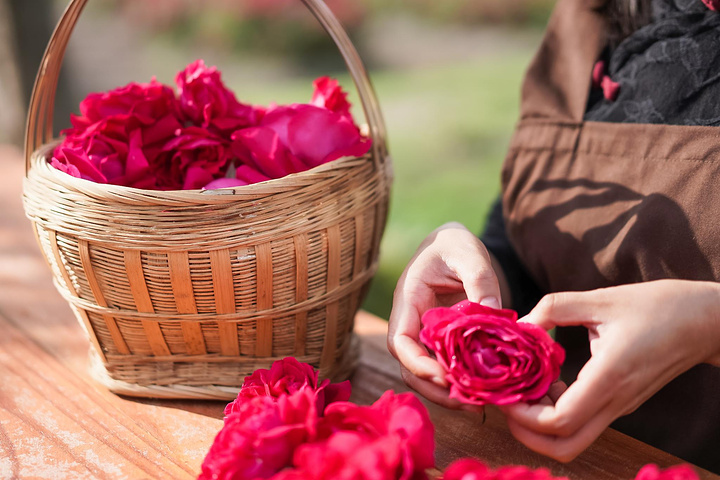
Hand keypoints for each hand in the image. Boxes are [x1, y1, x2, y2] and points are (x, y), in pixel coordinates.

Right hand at [387, 222, 505, 409]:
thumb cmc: (455, 245)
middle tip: (467, 402)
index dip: (418, 364)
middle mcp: (410, 320)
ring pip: (422, 372)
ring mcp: (422, 332)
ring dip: (444, 391)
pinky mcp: (437, 339)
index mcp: (408, 299)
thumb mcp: (470, 254)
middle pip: (408, 366)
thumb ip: (481, 280)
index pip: (400, 341)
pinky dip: (456, 381)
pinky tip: (480, 390)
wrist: (452, 243)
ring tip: (476, 403)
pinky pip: (440, 365)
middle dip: (433, 388)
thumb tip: (493, 314)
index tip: (445, 377)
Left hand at [501, 280, 719, 461]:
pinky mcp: (620, 403)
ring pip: (573, 439)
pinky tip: (548, 380)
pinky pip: (583, 422)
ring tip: (525, 387)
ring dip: (541, 424)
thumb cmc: (657, 306)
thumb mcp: (601, 299)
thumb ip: (555, 308)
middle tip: (507, 400)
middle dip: (526, 432)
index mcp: (609, 377)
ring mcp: (620, 406)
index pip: (560, 421)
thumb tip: (520, 324)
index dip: (523, 415)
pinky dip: (557, 412)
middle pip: (564, 447)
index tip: (503, 391)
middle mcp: (615, 401)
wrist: (705, 321)